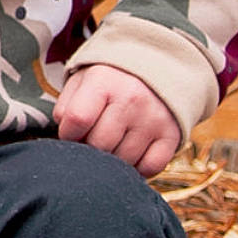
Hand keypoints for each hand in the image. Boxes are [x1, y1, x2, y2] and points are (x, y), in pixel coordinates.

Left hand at [54, 64, 180, 177]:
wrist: (157, 68)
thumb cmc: (110, 81)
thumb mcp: (83, 81)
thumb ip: (66, 107)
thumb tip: (65, 136)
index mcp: (104, 82)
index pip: (77, 119)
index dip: (68, 133)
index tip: (72, 133)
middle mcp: (131, 99)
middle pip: (99, 144)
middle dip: (90, 149)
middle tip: (93, 140)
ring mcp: (153, 118)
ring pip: (123, 160)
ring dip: (113, 161)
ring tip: (112, 144)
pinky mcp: (171, 135)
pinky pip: (149, 167)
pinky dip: (138, 169)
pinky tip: (132, 155)